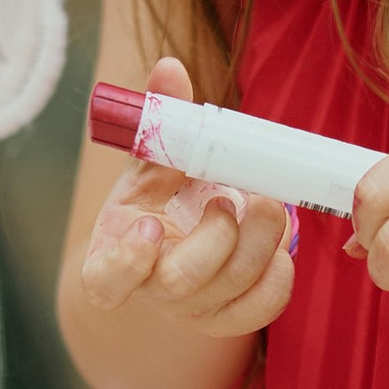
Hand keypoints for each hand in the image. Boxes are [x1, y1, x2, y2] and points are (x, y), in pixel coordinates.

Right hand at [76, 54, 294, 340]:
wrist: (177, 246)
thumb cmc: (157, 201)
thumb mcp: (150, 162)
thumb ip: (160, 121)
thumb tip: (170, 68)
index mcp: (113, 258)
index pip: (107, 279)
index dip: (127, 261)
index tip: (149, 224)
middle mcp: (150, 292)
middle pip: (182, 282)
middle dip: (217, 238)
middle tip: (233, 196)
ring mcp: (192, 312)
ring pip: (229, 289)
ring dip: (258, 242)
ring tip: (268, 203)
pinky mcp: (229, 320)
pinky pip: (261, 309)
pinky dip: (278, 276)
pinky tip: (281, 243)